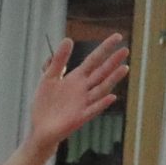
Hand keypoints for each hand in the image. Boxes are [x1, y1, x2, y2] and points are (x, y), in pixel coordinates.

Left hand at [26, 34, 128, 150]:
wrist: (40, 127)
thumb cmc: (45, 103)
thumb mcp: (49, 77)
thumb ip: (58, 60)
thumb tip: (68, 39)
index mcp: (77, 77)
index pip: (94, 59)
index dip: (105, 48)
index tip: (118, 36)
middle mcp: (84, 89)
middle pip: (101, 72)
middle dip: (113, 61)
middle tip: (126, 49)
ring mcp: (84, 103)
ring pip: (101, 89)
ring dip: (112, 79)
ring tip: (124, 68)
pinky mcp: (80, 117)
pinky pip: (93, 109)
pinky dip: (102, 103)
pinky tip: (111, 97)